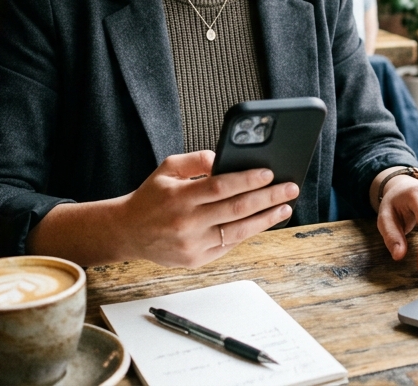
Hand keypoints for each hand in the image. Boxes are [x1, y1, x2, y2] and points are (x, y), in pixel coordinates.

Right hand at [117, 151, 298, 267]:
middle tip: (289, 188)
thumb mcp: (167, 169)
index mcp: (178, 197)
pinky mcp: (196, 260)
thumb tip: (225, 158)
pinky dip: (248, 232)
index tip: (269, 172)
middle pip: (235, 209)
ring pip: (237, 231)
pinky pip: (229, 245)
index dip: (247, 180)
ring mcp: (192, 245)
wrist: (128, 232)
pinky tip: (263, 221)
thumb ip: (196, 161)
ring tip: (284, 207)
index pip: (220, 187)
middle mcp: (186, 223)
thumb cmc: (151, 197)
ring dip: (266, 219)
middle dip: (267, 198)